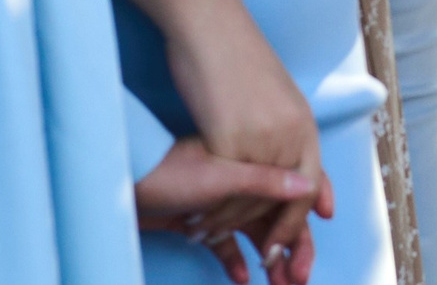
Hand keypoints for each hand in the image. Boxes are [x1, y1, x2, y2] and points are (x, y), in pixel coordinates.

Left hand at [136, 135, 319, 284]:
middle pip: (277, 217)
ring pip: (255, 234)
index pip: (292, 190)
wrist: (124, 181)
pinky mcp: (200, 220)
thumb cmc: (171, 172)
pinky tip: (242, 278)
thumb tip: (306, 185)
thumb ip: (264, 182)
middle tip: (299, 279)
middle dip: (292, 249)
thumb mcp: (222, 176)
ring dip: (269, 260)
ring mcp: (220, 203)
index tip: (312, 250)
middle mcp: (242, 181)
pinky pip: (225, 243)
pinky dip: (234, 260)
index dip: (308, 218)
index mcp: (254, 162)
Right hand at [161, 2, 330, 284]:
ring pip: (254, 200)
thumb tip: (308, 176)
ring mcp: (261, 138)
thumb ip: (291, 137)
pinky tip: (205, 224)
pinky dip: (216, 211)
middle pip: (289, 200)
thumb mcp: (275, 99)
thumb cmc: (235, 58)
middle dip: (281, 238)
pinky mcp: (228, 139)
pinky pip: (224, 188)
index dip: (301, 221)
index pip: (310, 184)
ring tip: (233, 252)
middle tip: (274, 268)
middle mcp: (291, 134)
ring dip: (241, 229)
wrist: (209, 23)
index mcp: (304, 123)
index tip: (292, 250)